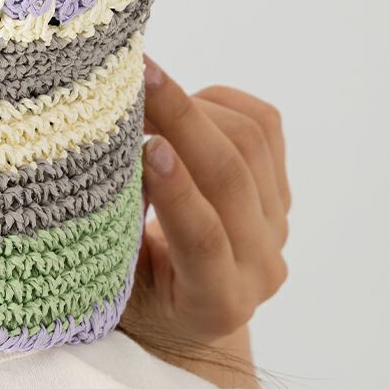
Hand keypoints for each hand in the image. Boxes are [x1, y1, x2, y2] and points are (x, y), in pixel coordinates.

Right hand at [122, 55, 290, 388]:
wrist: (182, 310)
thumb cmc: (131, 293)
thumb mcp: (113, 279)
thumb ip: (115, 229)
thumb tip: (108, 154)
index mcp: (215, 303)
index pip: (205, 242)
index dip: (177, 192)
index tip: (147, 146)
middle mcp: (258, 268)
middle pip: (230, 178)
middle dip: (182, 118)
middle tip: (136, 78)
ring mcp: (276, 227)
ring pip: (250, 144)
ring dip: (193, 105)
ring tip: (145, 90)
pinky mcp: (280, 191)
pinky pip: (265, 127)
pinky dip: (219, 101)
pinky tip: (182, 103)